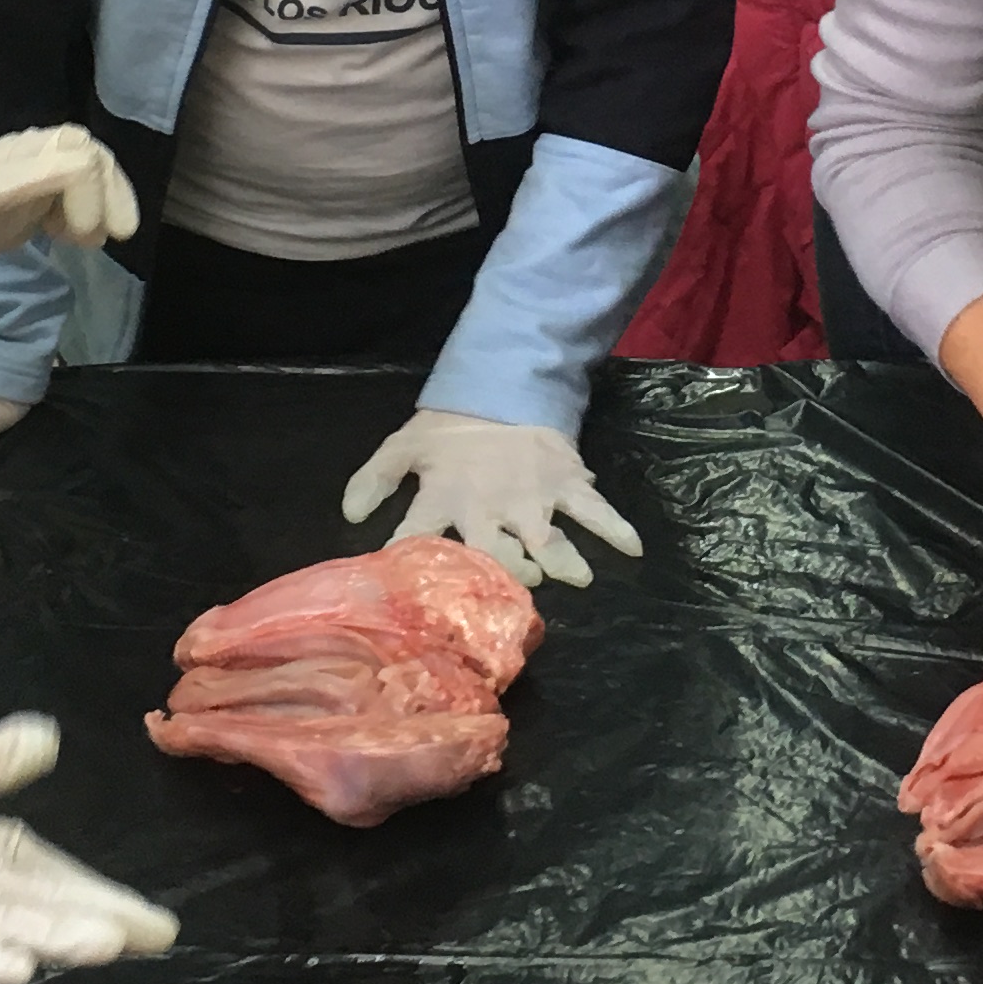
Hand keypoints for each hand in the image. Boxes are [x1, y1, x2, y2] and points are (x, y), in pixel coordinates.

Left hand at [341, 410, 643, 588]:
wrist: (501, 385)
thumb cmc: (451, 427)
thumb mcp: (403, 447)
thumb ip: (374, 479)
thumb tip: (348, 515)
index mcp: (445, 497)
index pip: (418, 534)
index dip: (409, 563)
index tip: (409, 598)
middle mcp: (489, 506)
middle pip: (495, 552)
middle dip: (504, 576)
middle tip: (514, 595)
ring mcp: (533, 498)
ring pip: (548, 539)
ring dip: (561, 561)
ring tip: (575, 578)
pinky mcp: (566, 484)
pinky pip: (595, 510)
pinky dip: (617, 528)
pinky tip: (634, 550)